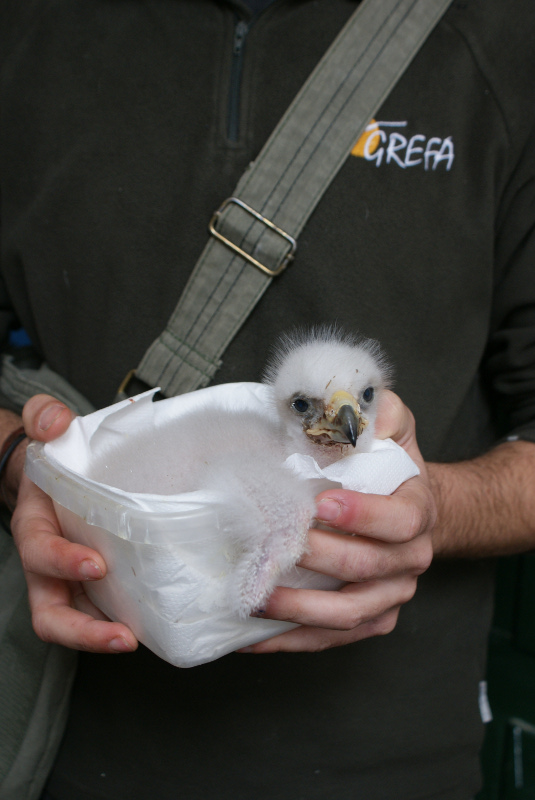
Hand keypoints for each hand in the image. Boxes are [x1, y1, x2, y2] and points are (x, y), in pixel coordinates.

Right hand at [10, 395, 137, 652]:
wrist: (53, 474)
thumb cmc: (55, 456)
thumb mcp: (45, 426)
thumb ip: (44, 416)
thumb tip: (54, 421)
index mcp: (35, 526)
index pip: (41, 553)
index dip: (63, 562)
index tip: (96, 564)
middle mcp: (48, 563)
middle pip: (51, 613)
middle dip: (82, 629)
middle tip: (120, 634)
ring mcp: (70, 581)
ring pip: (75, 623)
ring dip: (103, 638)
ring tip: (139, 643)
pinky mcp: (95, 586)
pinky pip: (103, 613)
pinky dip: (124, 624)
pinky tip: (158, 625)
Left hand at [240, 390, 434, 652]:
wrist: (408, 509)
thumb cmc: (391, 467)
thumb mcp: (391, 425)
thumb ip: (377, 411)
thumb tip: (346, 406)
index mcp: (418, 511)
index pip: (401, 520)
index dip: (364, 515)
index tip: (322, 504)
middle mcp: (411, 558)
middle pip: (368, 567)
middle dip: (320, 557)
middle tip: (276, 543)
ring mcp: (391, 594)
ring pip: (350, 613)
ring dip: (302, 608)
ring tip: (257, 596)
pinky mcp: (371, 618)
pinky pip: (333, 638)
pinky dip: (294, 640)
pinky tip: (254, 636)